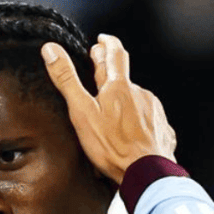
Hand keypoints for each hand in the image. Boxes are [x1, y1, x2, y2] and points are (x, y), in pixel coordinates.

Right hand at [42, 34, 176, 183]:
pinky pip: (148, 117)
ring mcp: (154, 111)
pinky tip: (131, 130)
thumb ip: (67, 80)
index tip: (101, 41)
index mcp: (119, 86)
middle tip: (100, 68)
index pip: (114, 53)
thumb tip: (51, 49)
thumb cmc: (113, 146)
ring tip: (114, 110)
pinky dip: (138, 119)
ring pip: (137, 98)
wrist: (147, 173)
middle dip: (111, 71)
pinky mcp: (162, 128)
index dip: (107, 44)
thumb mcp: (82, 112)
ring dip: (125, 99)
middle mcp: (140, 94)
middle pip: (124, 76)